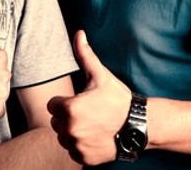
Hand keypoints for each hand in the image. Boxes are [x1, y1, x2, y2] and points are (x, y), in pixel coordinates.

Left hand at [47, 30, 131, 165]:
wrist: (138, 125)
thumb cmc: (117, 98)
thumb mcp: (100, 75)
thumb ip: (85, 54)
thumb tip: (79, 33)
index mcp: (69, 109)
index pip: (52, 105)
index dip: (65, 101)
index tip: (81, 101)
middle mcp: (69, 130)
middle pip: (56, 122)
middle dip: (68, 116)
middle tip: (88, 112)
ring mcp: (76, 147)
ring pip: (63, 136)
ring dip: (73, 131)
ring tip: (92, 124)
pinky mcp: (83, 160)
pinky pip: (72, 151)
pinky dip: (80, 146)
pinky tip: (94, 136)